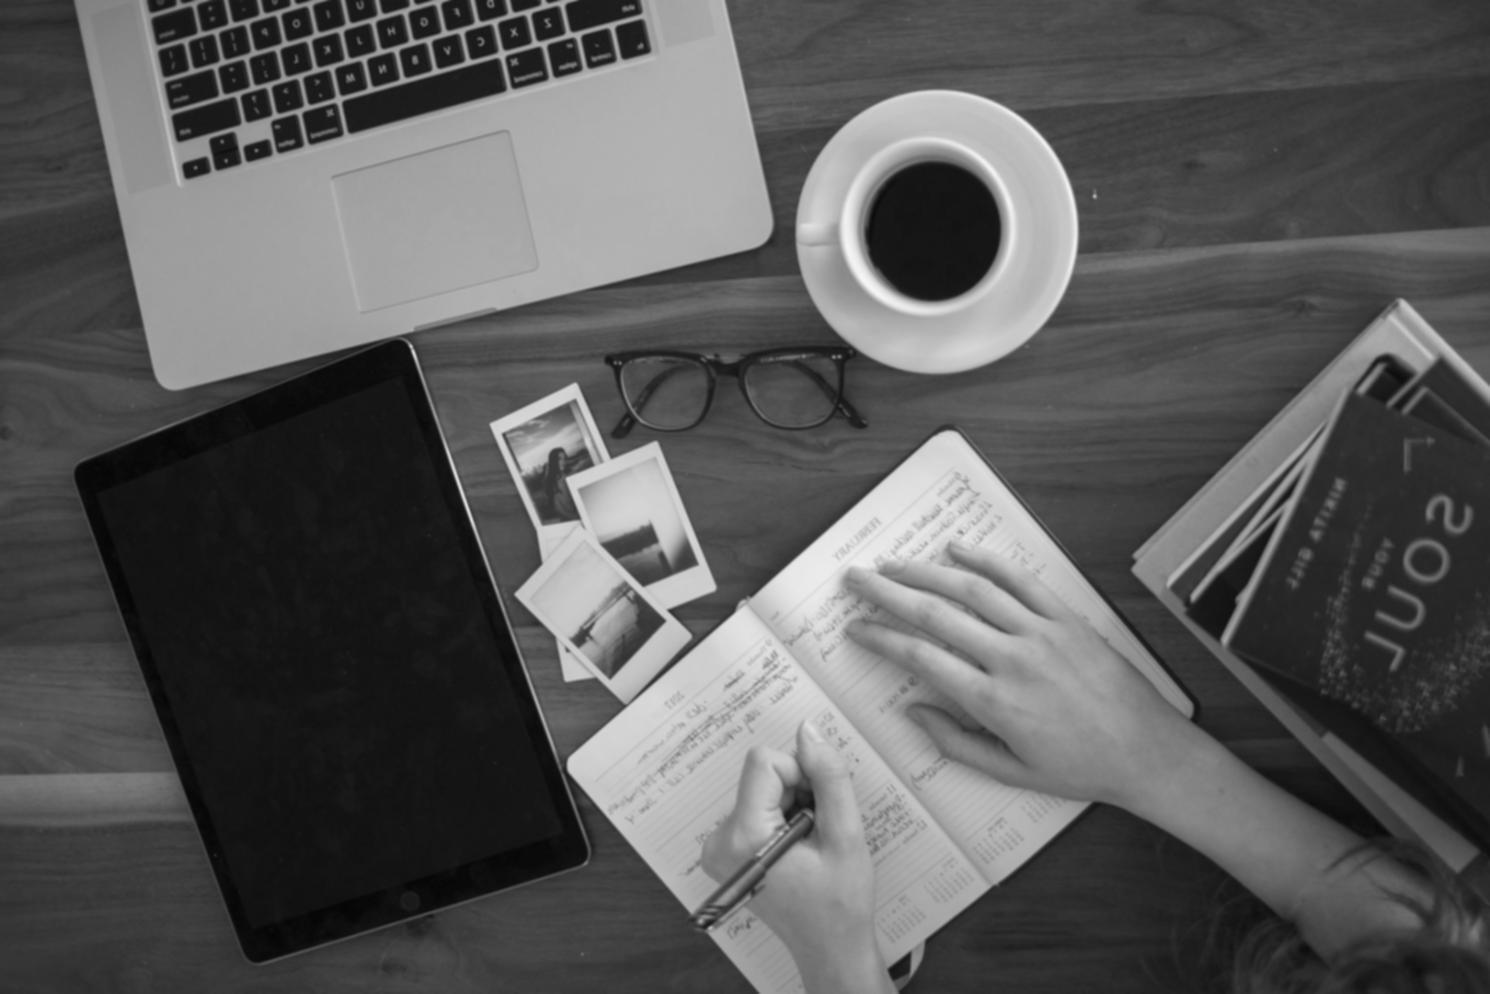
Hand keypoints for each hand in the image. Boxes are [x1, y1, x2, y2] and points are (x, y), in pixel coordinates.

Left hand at [700, 721, 891, 993]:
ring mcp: (718, 847)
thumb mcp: (846, 835)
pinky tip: (798, 846)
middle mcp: (719, 840)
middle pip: (762, 774)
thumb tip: (807, 730)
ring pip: (761, 788)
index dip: (802, 774)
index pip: (764, 762)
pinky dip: (782, 817)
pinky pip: (755, 806)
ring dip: (793, 805)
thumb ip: (829, 777)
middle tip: (819, 831)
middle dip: (798, 791)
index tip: (820, 807)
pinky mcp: (725, 850)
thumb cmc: (841, 901)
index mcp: (743, 836)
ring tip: (811, 843)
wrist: (830, 948)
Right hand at [843, 542, 1200, 811]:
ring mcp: (1041, 633)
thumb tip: (914, 712)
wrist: (1146, 752)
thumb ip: (956, 743)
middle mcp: (1012, 659)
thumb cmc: (1079, 768)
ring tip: (893, 563)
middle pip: (935, 614)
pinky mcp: (1067, 619)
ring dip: (926, 572)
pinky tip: (957, 550)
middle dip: (887, 593)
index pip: (920, 657)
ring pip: (973, 590)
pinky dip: (987, 561)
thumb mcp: (1011, 772)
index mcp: (993, 701)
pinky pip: (1022, 580)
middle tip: (856, 579)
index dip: (880, 638)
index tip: (855, 628)